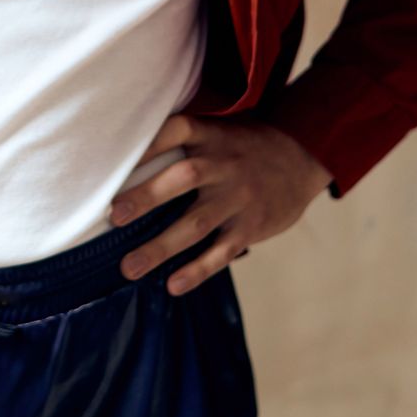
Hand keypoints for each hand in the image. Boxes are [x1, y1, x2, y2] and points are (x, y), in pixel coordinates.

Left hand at [108, 113, 332, 296]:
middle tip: (114, 216)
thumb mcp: (218, 132)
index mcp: (211, 136)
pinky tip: (173, 285)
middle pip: (184, 176)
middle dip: (147, 196)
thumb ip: (182, 143)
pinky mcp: (251, 227)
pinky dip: (197, 270)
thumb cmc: (242, 148)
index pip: (176, 130)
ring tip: (128, 268)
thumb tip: (125, 163)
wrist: (302, 158)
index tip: (115, 161)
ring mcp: (239, 197)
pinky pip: (222, 252)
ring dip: (160, 248)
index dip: (147, 143)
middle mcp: (224, 164)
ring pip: (196, 223)